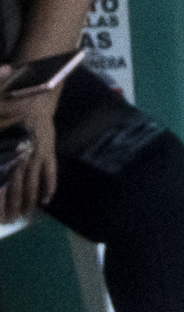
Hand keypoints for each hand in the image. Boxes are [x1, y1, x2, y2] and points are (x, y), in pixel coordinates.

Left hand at [0, 82, 57, 222]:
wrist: (37, 90)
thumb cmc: (11, 102)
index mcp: (9, 149)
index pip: (3, 179)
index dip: (0, 196)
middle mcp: (22, 154)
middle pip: (15, 185)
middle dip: (11, 205)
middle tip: (9, 221)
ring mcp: (38, 152)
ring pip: (32, 181)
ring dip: (29, 200)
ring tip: (25, 216)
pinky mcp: (48, 149)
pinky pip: (50, 170)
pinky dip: (50, 185)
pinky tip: (48, 199)